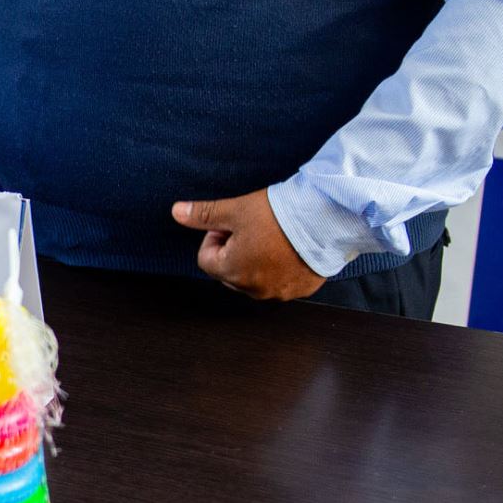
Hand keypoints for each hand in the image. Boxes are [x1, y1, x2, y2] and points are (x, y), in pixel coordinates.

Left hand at [171, 189, 325, 300]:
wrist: (327, 220)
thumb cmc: (280, 215)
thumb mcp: (236, 210)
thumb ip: (204, 215)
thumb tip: (176, 212)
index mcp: (232, 272)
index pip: (206, 258)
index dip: (216, 237)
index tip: (232, 223)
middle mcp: (253, 289)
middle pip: (229, 270)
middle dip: (235, 250)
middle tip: (254, 228)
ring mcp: (279, 292)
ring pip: (254, 277)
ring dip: (257, 259)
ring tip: (273, 236)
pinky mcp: (301, 289)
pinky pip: (281, 281)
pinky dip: (280, 267)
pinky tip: (290, 247)